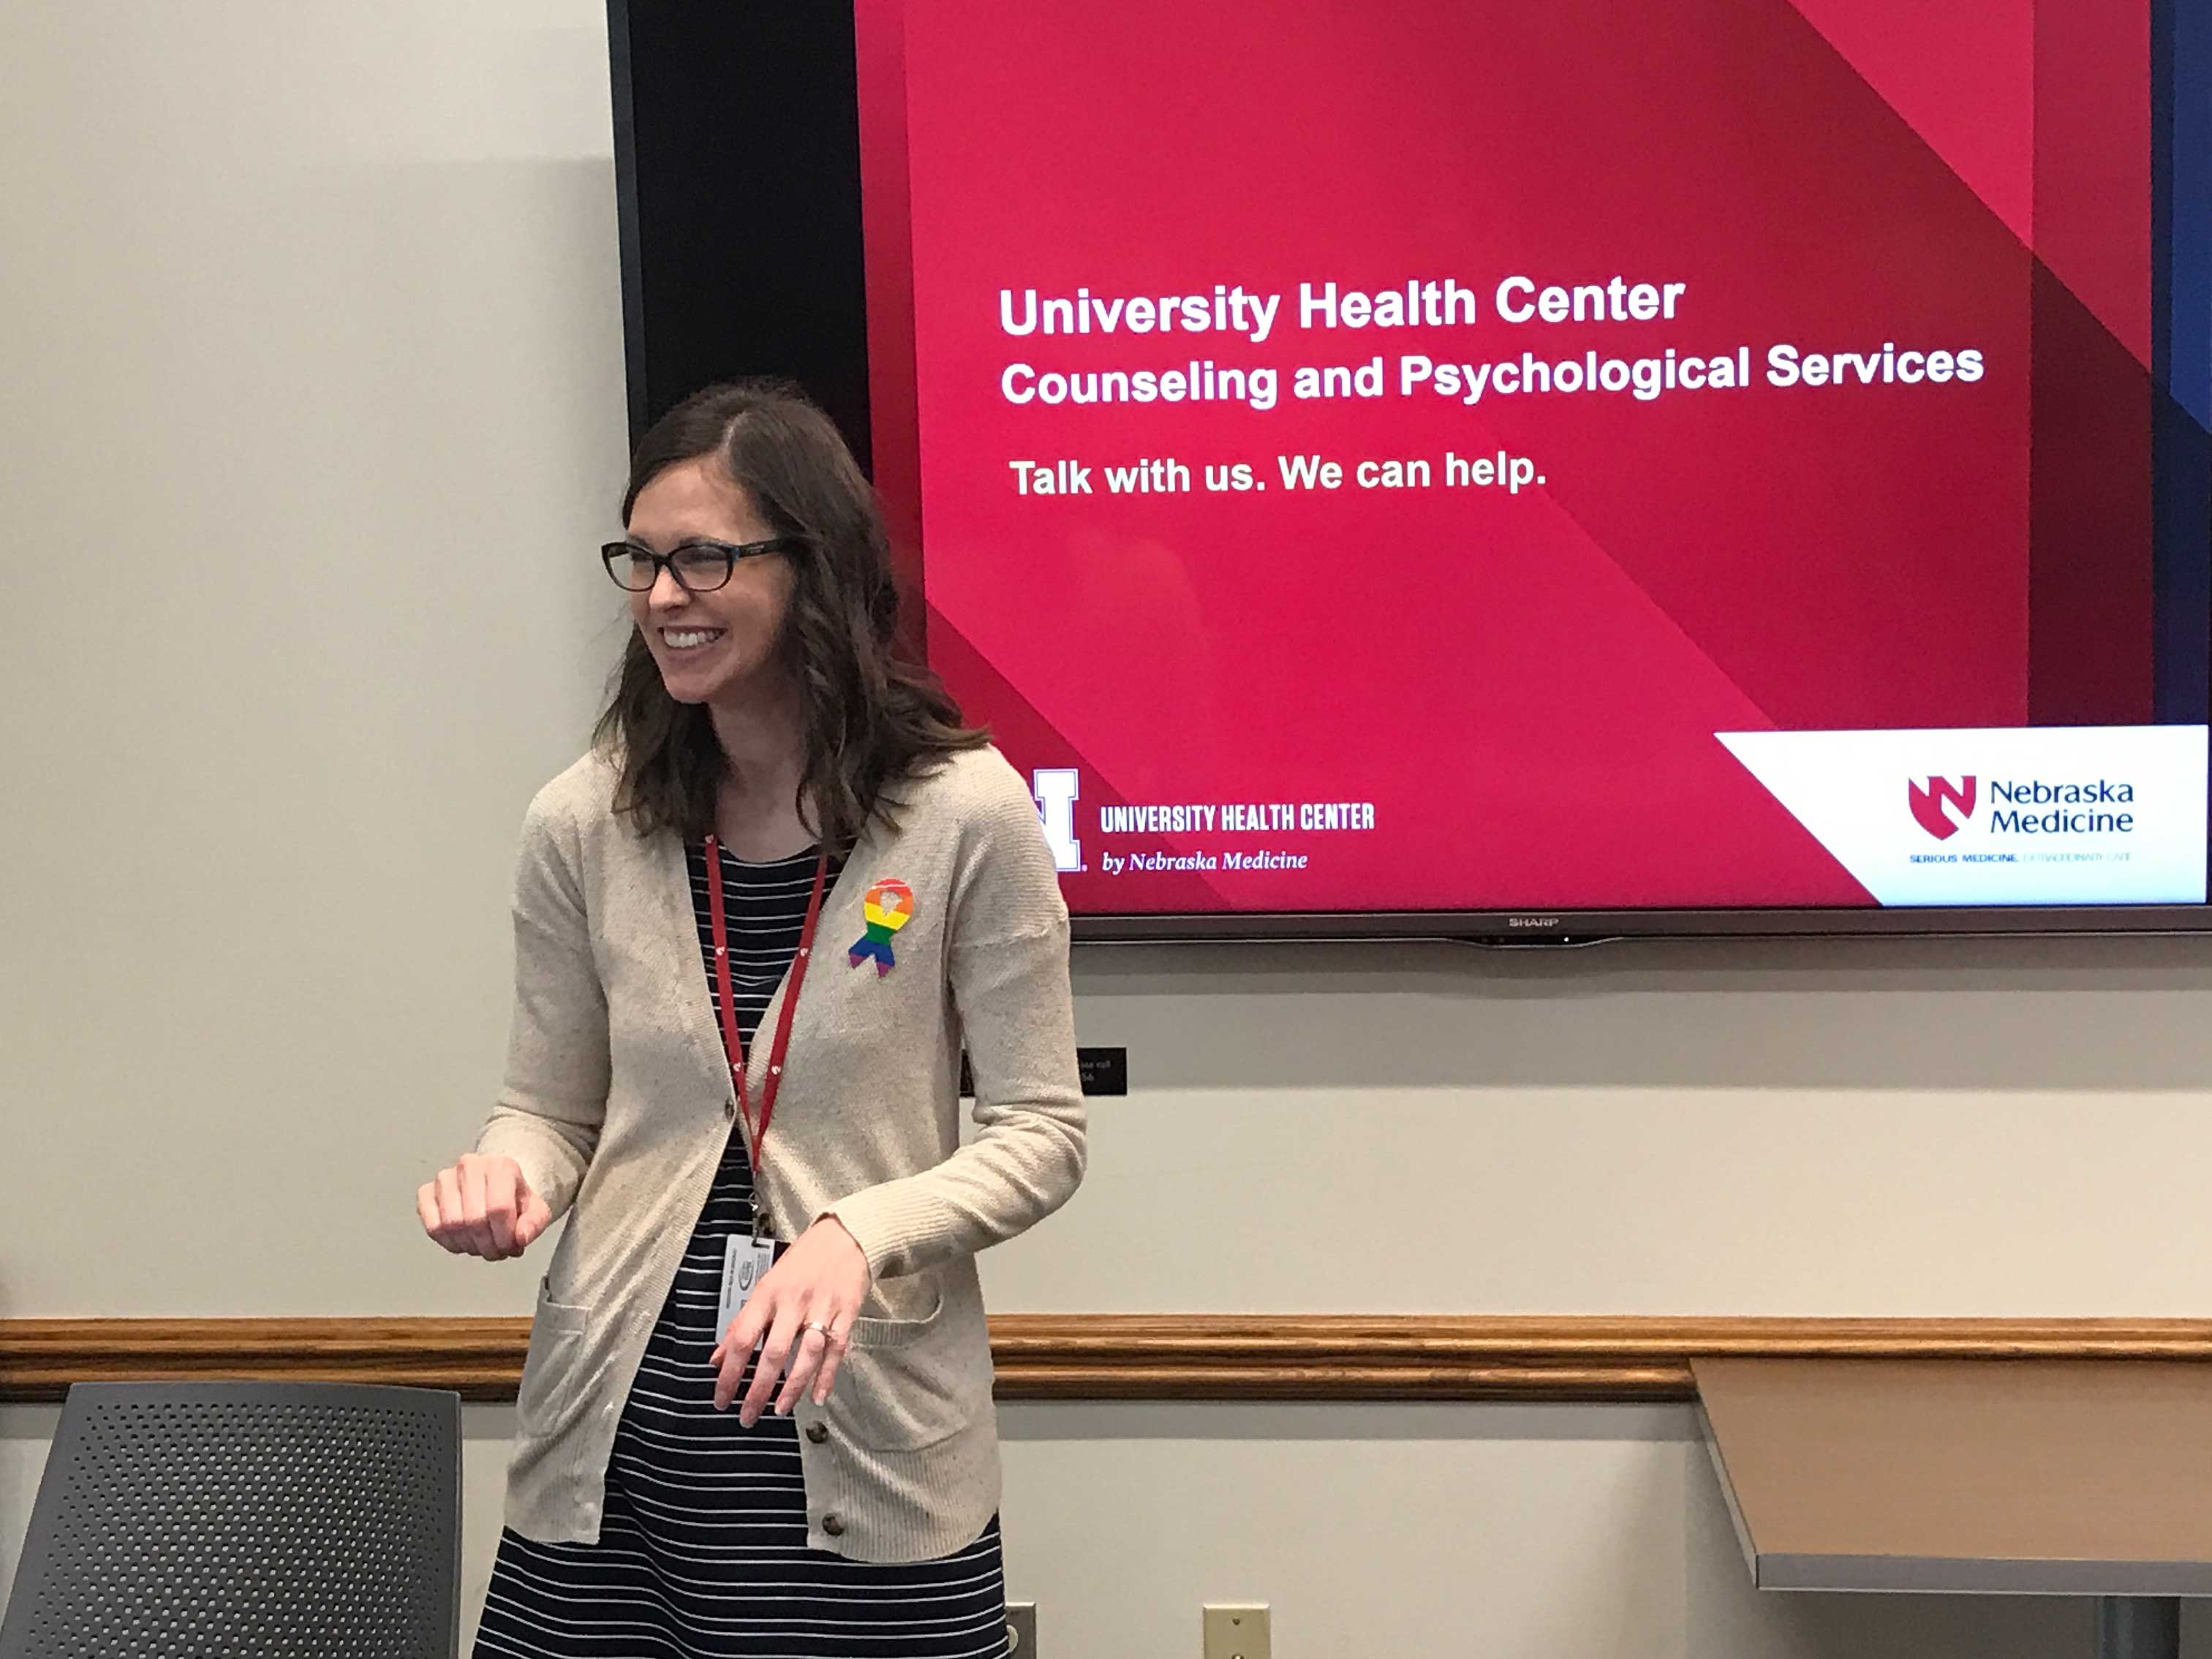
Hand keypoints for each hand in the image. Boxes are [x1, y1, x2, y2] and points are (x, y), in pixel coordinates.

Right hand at [418, 1153, 549, 1260]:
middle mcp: (470, 1165)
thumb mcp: (536, 1211)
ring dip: (468, 1245)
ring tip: (481, 1246)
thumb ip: (534, 1224)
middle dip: (488, 1245)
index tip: (511, 1246)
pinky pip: (432, 1227)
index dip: (504, 1237)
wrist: (495, 1185)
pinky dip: (448, 1242)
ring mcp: (444, 1178)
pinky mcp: (426, 1192)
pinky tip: (462, 1242)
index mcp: (500, 1166)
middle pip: (474, 1219)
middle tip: (497, 1251)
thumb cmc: (514, 1199)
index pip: (499, 1209)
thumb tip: (520, 1238)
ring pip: (451, 1225)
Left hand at [710, 1215, 870, 1425]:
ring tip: (780, 1409)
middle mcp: (794, 1302)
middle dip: (758, 1389)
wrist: (846, 1237)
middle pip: (774, 1352)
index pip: (743, 1338)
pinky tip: (817, 1397)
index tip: (721, 1398)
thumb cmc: (802, 1262)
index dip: (730, 1372)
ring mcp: (823, 1308)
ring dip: (792, 1386)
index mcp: (768, 1293)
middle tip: (747, 1416)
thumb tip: (718, 1358)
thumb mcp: (766, 1285)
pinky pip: (836, 1350)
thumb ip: (743, 1322)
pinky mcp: (847, 1313)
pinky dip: (827, 1376)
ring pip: (807, 1354)